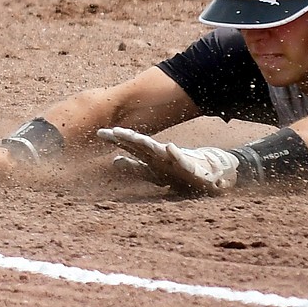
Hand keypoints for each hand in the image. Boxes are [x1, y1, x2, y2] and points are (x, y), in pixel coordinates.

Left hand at [97, 127, 238, 194]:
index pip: (131, 146)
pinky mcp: (189, 165)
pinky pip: (182, 160)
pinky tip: (170, 148)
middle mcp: (161, 155)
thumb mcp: (154, 173)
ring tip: (134, 138)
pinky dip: (176, 154)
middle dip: (127, 138)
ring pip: (158, 150)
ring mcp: (174, 159)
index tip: (99, 133)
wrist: (208, 174)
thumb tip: (114, 162)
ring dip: (147, 143)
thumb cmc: (179, 173)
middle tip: (112, 132)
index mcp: (151, 157)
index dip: (116, 140)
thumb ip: (135, 168)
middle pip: (141, 144)